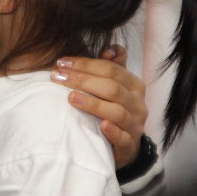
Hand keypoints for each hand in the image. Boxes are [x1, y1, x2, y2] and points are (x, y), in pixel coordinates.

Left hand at [51, 45, 146, 168]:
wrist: (124, 145)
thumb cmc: (113, 109)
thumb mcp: (114, 86)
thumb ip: (111, 66)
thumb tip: (110, 49)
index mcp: (134, 85)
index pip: (111, 69)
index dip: (85, 64)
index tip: (61, 63)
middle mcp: (138, 103)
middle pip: (112, 88)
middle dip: (83, 80)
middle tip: (58, 78)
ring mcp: (135, 125)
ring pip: (116, 111)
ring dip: (92, 104)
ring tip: (71, 98)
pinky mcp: (129, 145)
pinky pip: (122, 138)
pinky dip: (112, 131)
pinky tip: (101, 126)